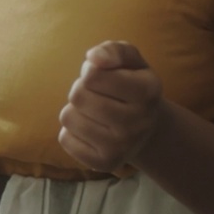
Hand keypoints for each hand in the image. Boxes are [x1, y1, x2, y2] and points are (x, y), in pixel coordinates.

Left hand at [58, 41, 164, 172]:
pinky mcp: (105, 163)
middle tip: (96, 95)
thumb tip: (94, 58)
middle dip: (80, 90)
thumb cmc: (131, 85)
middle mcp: (138, 122)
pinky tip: (91, 130)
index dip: (90, 71)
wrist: (145, 128)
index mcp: (147, 91)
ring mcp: (122, 147)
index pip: (92, 75)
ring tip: (94, 112)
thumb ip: (113, 50)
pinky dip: (72, 132)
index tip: (102, 77)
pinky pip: (65, 139)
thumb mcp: (130, 60)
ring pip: (68, 117)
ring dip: (75, 110)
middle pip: (78, 96)